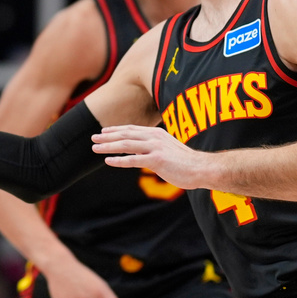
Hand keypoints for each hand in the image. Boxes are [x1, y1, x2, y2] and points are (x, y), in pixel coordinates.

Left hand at [92, 125, 207, 189]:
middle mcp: (154, 137)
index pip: (132, 129)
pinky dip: (119, 160)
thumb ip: (155, 147)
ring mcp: (155, 148)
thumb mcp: (168, 149)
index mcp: (157, 133)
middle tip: (93, 138)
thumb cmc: (186, 162)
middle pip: (125, 135)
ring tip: (95, 148)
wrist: (203, 168)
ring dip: (108, 146)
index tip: (104, 131)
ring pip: (126, 145)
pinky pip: (133, 160)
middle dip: (107, 136)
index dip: (116, 130)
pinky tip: (108, 161)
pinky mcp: (157, 160)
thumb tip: (143, 151)